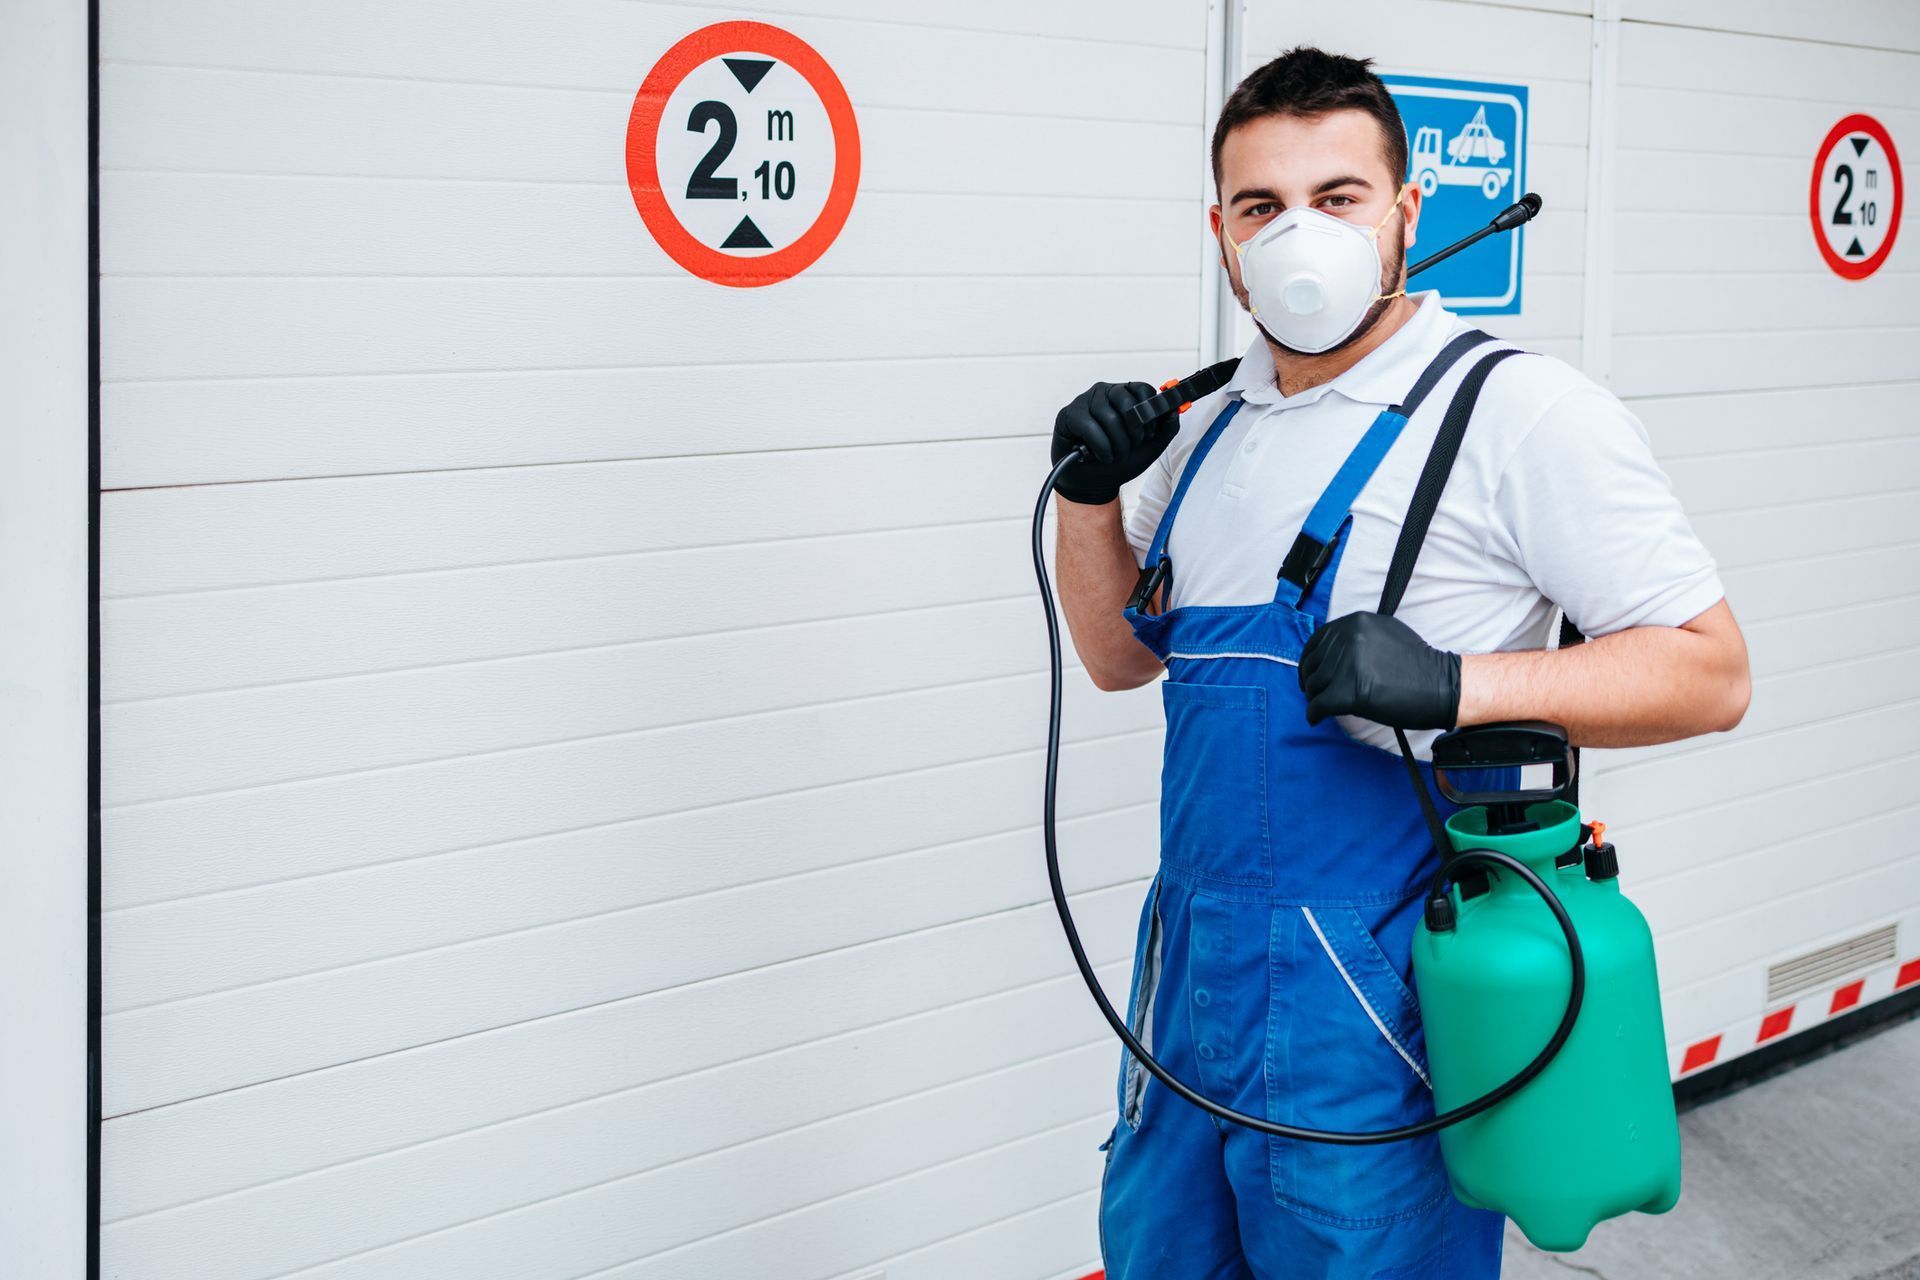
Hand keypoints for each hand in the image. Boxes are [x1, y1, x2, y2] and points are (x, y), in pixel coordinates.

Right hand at [1050, 381, 1179, 504]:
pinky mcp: (1068, 414)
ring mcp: (1085, 401)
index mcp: (1124, 395)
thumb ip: (1165, 429)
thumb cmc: (1118, 462)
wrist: (1093, 483)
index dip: (1149, 413)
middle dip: (1134, 433)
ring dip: (1117, 445)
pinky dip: (1100, 448)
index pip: (1143, 389)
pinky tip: (1099, 456)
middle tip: (1130, 448)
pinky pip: (1089, 427)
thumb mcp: (1149, 448)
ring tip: (1113, 455)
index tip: (1148, 433)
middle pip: (1127, 402)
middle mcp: (1105, 393)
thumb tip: (1174, 411)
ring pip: (1109, 417)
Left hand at [1298, 612, 1460, 728]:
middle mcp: (1349, 639)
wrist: (1441, 685)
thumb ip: (1357, 637)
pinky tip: (1317, 718)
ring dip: (1314, 698)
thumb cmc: (1418, 664)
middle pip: (1312, 664)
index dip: (1309, 659)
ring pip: (1313, 685)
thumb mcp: (1384, 633)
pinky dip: (1314, 714)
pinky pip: (1319, 705)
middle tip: (1312, 692)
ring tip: (1320, 707)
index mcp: (1356, 622)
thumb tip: (1331, 651)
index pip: (1317, 641)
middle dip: (1310, 681)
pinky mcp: (1349, 692)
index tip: (1309, 672)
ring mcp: (1348, 665)